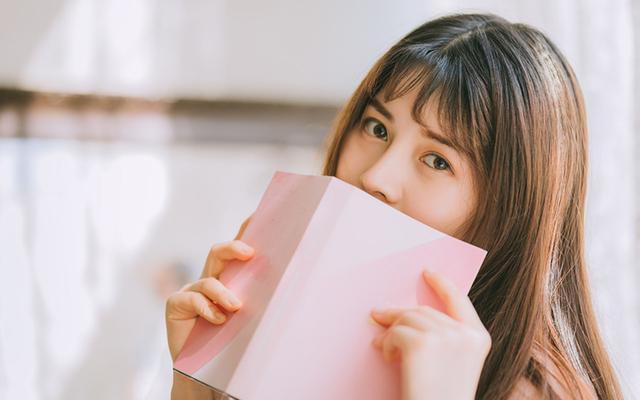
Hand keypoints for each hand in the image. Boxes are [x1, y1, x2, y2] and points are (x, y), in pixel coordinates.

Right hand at [165, 213, 254, 361]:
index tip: (259, 215)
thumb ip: (258, 300)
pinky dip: (208, 309)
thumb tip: (288, 286)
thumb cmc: (230, 344)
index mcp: (228, 279)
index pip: (237, 251)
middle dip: (233, 248)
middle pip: (218, 253)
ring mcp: (191, 291)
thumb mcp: (248, 319)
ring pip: (208, 280)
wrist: (203, 371)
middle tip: (250, 254)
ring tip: (237, 307)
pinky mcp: (176, 304)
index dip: (246, 230)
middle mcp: (209, 279)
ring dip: (224, 293)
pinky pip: (193, 299)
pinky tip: (219, 320)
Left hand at [370, 269, 490, 399]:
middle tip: (377, 315)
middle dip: (398, 313)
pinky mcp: (422, 343)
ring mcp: (445, 337)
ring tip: (383, 347)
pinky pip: (395, 332)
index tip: (427, 273)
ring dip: (391, 332)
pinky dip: (387, 344)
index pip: (459, 300)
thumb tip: (410, 314)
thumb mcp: (453, 364)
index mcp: (479, 339)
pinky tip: (388, 357)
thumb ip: (444, 337)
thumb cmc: (440, 396)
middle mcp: (465, 334)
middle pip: (424, 310)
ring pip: (407, 319)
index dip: (442, 284)